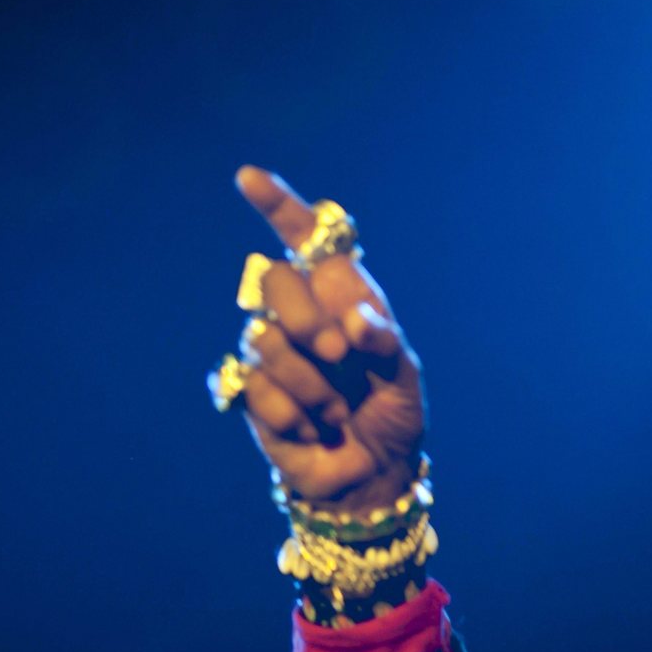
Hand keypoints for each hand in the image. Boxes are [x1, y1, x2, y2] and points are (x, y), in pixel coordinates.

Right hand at [233, 166, 425, 510]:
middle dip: (309, 319)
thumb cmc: (392, 411)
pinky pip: (256, 386)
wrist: (373, 472)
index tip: (248, 179)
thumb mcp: (403, 373)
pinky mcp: (249, 392)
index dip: (278, 207)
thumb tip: (354, 321)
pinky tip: (314, 431)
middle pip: (274, 280)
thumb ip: (382, 338)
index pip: (306, 240)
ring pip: (266, 338)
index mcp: (340, 295)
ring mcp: (270, 351)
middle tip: (340, 356)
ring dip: (313, 384)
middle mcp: (299, 314)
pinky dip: (295, 414)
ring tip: (339, 413)